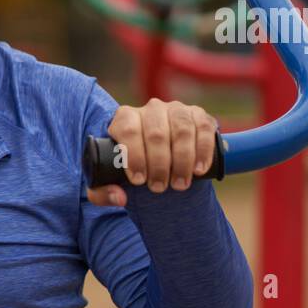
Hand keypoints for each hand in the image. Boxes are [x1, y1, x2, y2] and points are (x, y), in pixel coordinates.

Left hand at [87, 98, 217, 206]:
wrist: (158, 160)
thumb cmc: (131, 168)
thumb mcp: (109, 180)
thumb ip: (103, 193)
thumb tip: (120, 198)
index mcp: (125, 117)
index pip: (128, 130)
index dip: (134, 156)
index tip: (139, 181)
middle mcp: (151, 109)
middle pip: (156, 133)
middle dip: (158, 165)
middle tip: (159, 188)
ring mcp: (176, 110)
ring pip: (181, 131)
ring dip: (182, 161)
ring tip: (179, 184)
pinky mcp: (199, 115)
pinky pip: (203, 128)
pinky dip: (203, 150)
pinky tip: (198, 170)